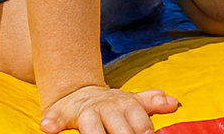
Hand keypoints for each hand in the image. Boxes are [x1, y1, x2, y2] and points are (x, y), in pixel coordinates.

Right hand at [40, 84, 178, 133]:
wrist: (80, 94)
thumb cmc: (112, 106)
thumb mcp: (132, 102)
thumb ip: (151, 103)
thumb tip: (174, 103)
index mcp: (125, 104)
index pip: (138, 119)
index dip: (144, 129)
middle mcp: (105, 107)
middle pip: (118, 126)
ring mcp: (84, 112)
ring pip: (90, 125)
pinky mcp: (60, 115)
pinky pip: (55, 119)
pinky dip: (52, 123)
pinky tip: (49, 129)